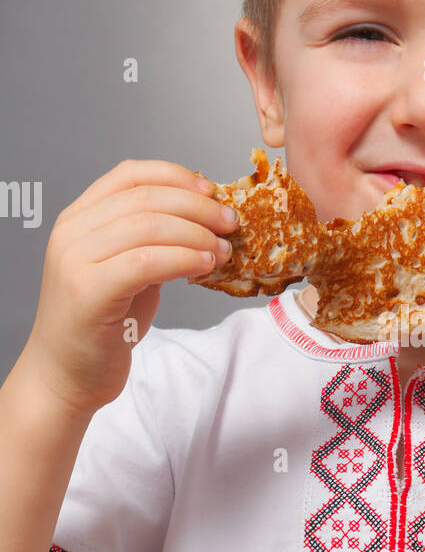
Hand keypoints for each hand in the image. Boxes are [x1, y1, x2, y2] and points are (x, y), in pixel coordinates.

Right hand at [24, 159, 237, 415]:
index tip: (211, 190)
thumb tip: (206, 219)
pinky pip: (146, 262)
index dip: (176, 177)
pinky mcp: (89, 292)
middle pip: (146, 198)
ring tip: (223, 250)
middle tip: (231, 222)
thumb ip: (154, 241)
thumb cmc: (101, 326)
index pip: (130, 174)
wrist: (66, 376)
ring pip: (149, 227)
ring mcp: (75, 260)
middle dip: (198, 207)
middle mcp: (72, 232)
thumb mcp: (129, 270)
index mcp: (79, 218)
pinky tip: (205, 266)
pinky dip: (183, 259)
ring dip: (196, 235)